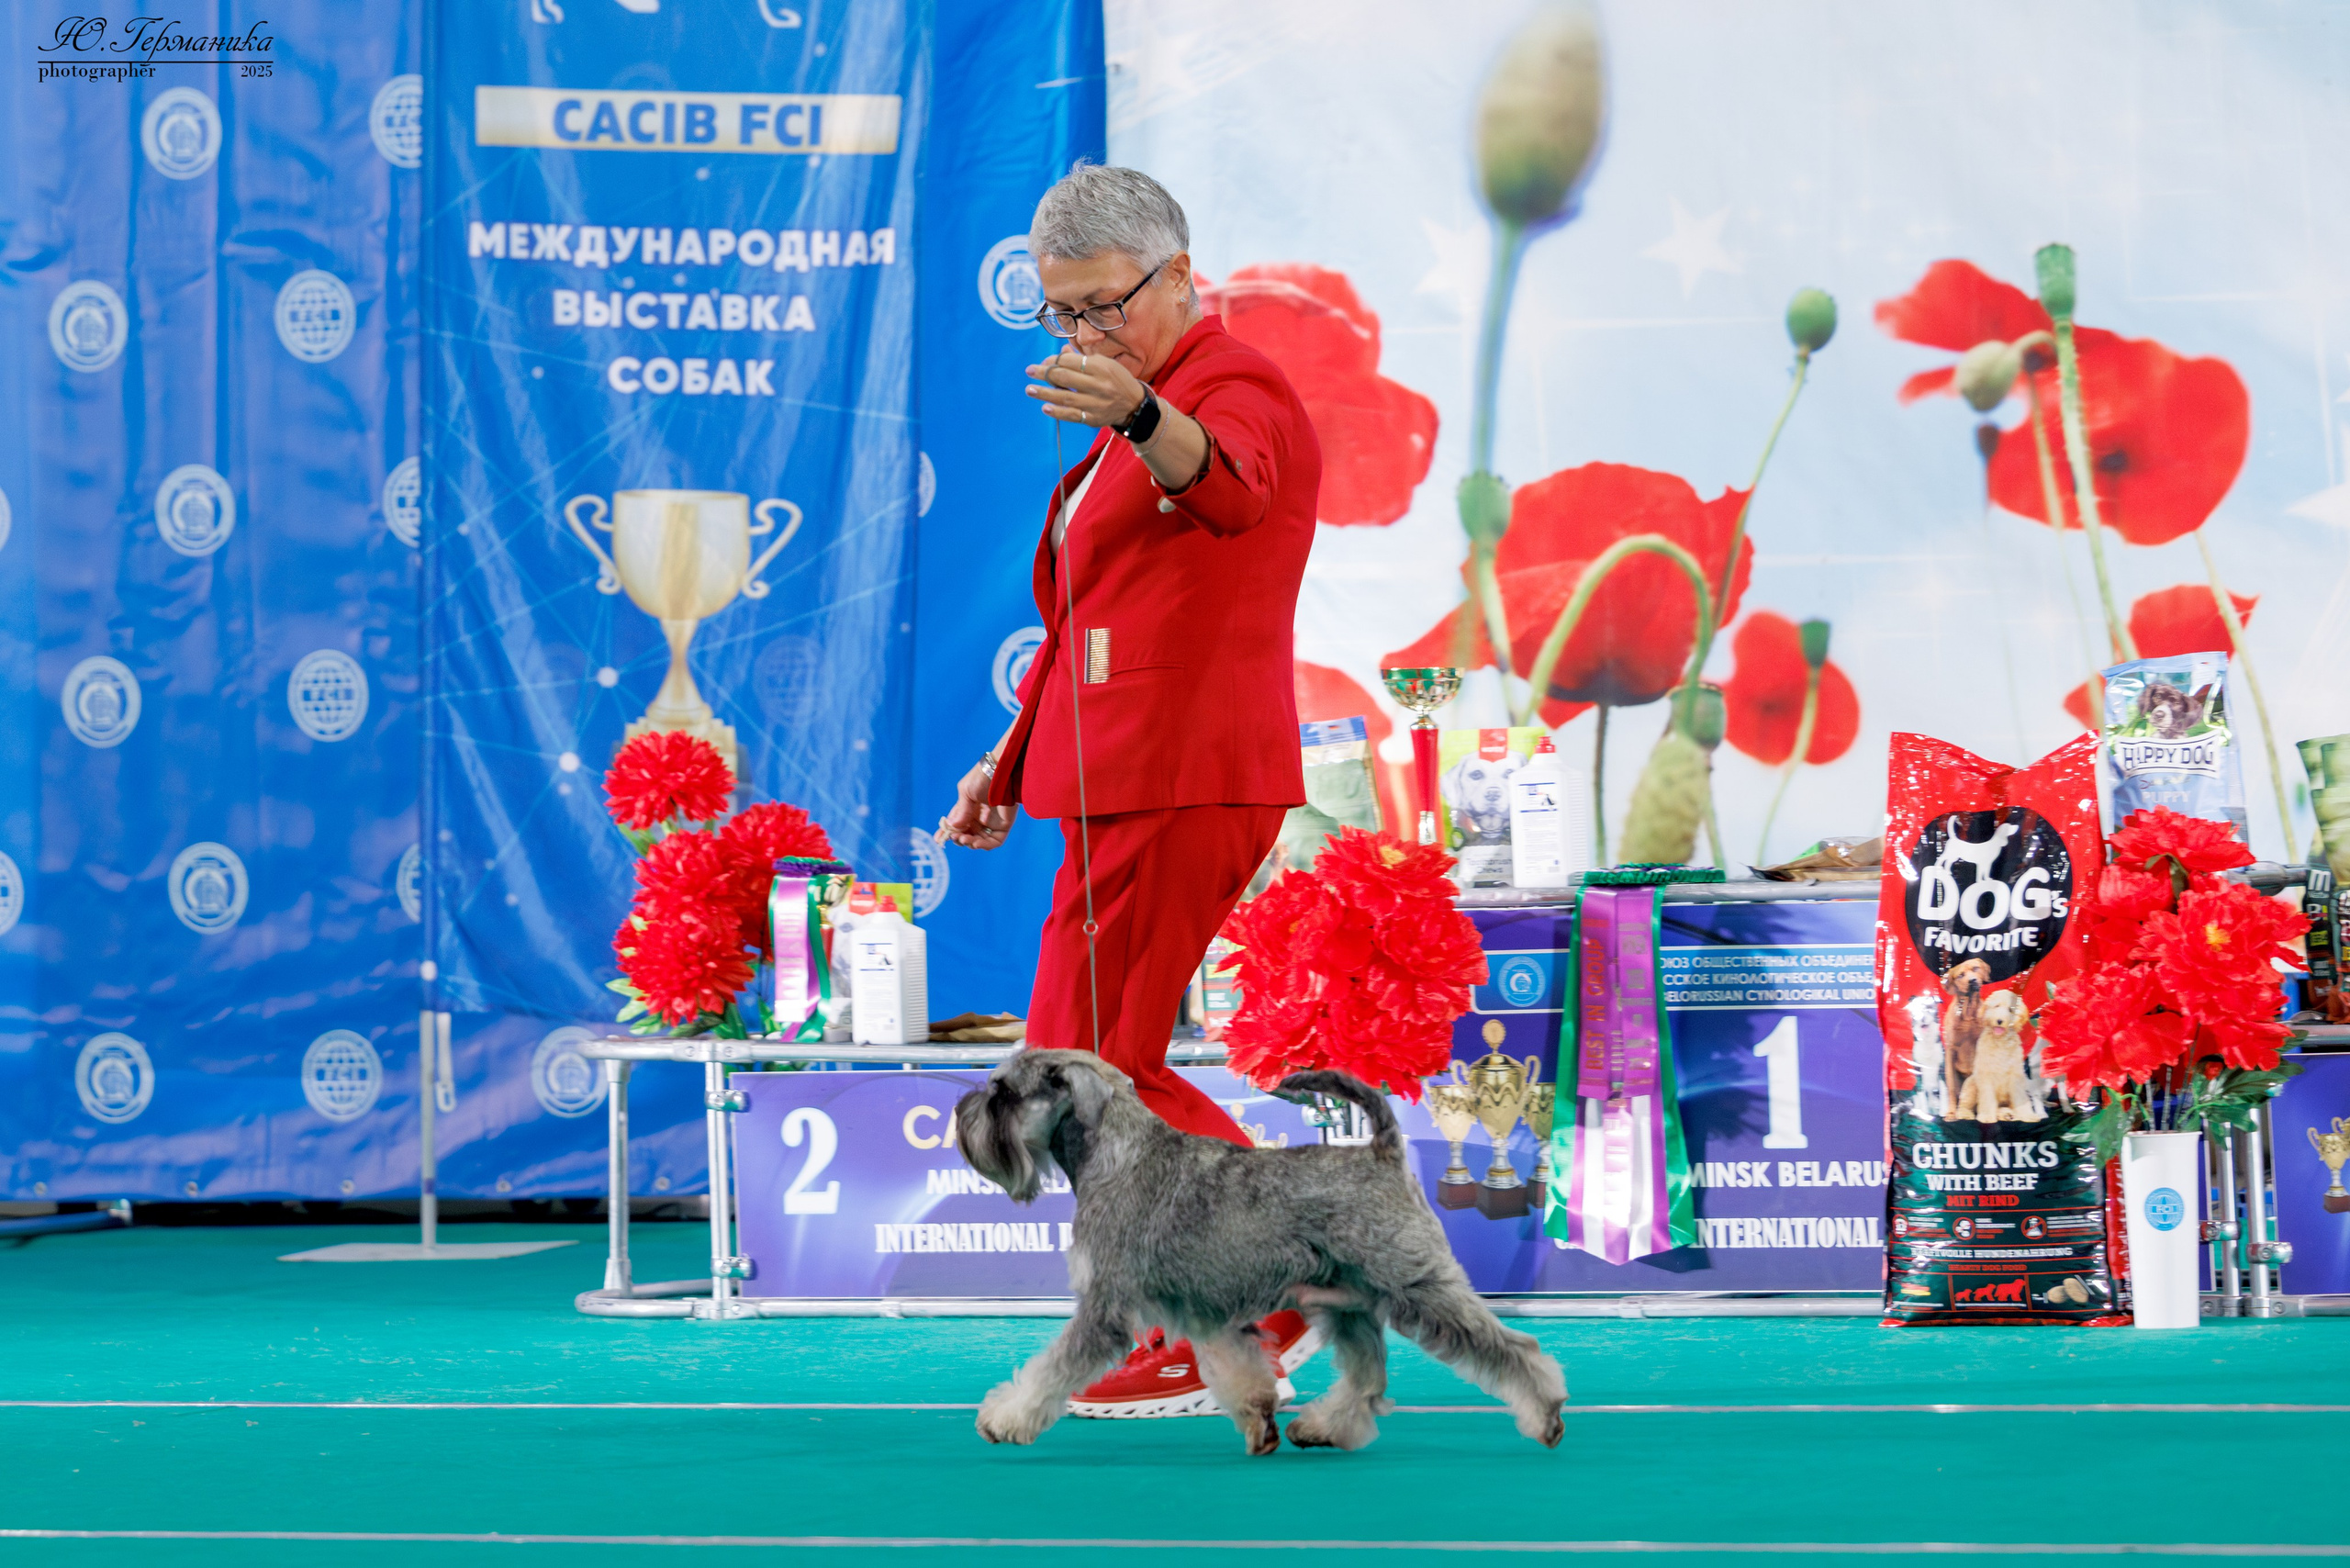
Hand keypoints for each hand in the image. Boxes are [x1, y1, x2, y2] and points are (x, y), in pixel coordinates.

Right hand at [940, 761, 1015, 850]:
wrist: (1001, 772)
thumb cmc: (982, 778)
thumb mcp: (966, 792)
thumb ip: (961, 811)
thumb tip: (952, 827)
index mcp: (967, 809)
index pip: (955, 825)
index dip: (946, 833)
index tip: (938, 840)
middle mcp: (978, 818)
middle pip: (966, 836)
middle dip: (958, 839)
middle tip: (955, 837)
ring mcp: (990, 823)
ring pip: (978, 841)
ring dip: (969, 843)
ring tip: (964, 838)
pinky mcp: (1003, 826)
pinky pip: (993, 842)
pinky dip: (983, 845)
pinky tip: (975, 843)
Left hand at [1025, 348, 1145, 428]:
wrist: (1135, 404)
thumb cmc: (1116, 380)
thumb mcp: (1104, 363)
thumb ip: (1081, 359)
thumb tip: (1060, 354)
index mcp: (1101, 367)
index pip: (1070, 361)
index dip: (1053, 360)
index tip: (1043, 362)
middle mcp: (1099, 384)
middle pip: (1065, 378)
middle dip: (1044, 373)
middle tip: (1029, 371)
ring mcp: (1096, 403)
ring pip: (1065, 397)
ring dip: (1045, 393)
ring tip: (1030, 390)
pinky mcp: (1094, 418)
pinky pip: (1072, 415)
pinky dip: (1057, 412)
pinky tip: (1045, 408)